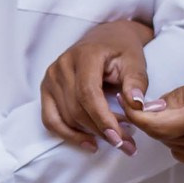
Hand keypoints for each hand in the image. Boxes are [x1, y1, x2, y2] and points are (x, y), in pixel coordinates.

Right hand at [39, 18, 157, 152]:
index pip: (88, 93)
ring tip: (115, 140)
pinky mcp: (47, 89)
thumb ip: (136, 82)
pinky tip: (89, 142)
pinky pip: (51, 119)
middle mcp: (62, 66)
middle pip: (76, 108)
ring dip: (90, 134)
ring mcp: (51, 78)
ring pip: (66, 117)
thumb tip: (136, 105)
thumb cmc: (121, 50)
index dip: (102, 118)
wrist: (106, 38)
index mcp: (84, 55)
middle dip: (101, 130)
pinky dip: (68, 135)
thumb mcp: (135, 61)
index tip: (118, 137)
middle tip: (126, 144)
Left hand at [130, 74, 183, 170]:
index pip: (154, 124)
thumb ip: (183, 96)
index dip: (136, 114)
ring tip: (180, 112)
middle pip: (160, 135)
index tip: (129, 102)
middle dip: (150, 120)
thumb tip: (154, 105)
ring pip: (172, 145)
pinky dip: (182, 141)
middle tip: (147, 104)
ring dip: (167, 131)